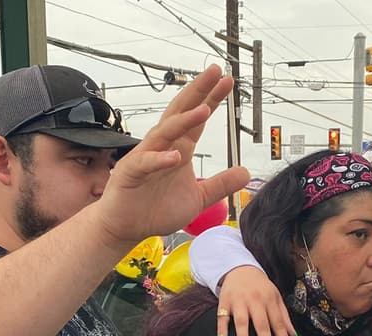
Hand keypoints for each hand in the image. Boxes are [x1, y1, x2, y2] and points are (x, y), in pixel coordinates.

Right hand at [98, 66, 249, 245]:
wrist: (126, 227)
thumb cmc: (156, 209)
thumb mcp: (198, 198)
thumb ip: (220, 184)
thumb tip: (245, 172)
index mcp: (179, 148)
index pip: (197, 119)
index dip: (212, 99)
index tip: (228, 81)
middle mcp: (163, 146)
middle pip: (181, 113)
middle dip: (198, 92)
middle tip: (215, 72)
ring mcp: (145, 157)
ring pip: (165, 133)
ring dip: (183, 121)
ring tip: (204, 109)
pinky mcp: (131, 173)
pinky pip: (146, 163)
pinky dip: (160, 159)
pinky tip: (175, 156)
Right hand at [216, 266, 294, 335]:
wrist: (240, 268)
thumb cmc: (260, 287)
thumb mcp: (276, 297)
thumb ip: (284, 317)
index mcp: (269, 300)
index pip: (278, 324)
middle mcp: (255, 301)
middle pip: (261, 325)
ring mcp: (238, 302)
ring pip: (241, 322)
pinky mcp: (224, 302)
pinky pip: (222, 318)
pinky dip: (221, 330)